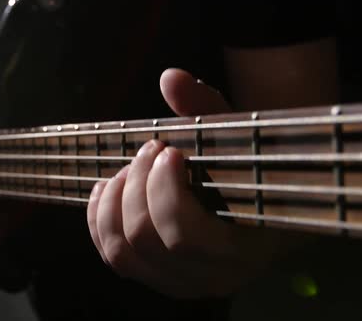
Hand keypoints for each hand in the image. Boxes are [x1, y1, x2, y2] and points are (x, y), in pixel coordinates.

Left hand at [86, 68, 293, 297]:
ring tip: (126, 169)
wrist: (263, 207)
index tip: (169, 150)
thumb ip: (208, 111)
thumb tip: (171, 78)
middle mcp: (209, 278)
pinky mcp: (155, 277)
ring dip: (114, 203)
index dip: (163, 189)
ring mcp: (178, 283)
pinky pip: (112, 257)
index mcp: (240, 250)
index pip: (182, 235)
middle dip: (137, 185)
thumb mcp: (239, 141)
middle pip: (144, 238)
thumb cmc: (251, 172)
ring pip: (121, 253)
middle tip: (150, 150)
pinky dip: (98, 220)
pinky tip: (105, 187)